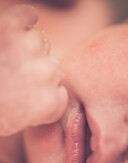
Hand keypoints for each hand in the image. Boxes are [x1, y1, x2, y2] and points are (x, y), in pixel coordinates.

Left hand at [0, 4, 67, 135]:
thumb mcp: (16, 123)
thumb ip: (39, 110)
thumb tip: (48, 97)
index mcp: (48, 103)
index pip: (61, 96)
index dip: (46, 97)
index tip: (31, 97)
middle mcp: (47, 74)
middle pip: (55, 70)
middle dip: (38, 74)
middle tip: (16, 77)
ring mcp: (31, 47)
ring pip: (41, 44)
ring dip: (28, 50)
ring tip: (7, 58)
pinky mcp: (14, 24)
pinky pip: (29, 16)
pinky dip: (22, 22)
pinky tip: (13, 34)